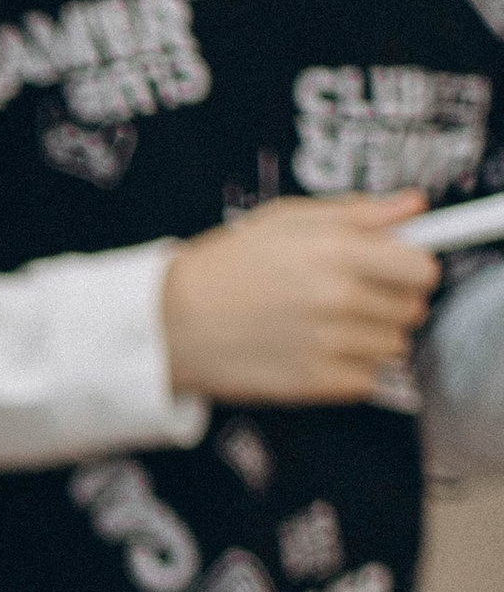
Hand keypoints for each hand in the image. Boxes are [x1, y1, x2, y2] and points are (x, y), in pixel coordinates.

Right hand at [162, 192, 436, 403]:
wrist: (170, 325)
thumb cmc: (225, 267)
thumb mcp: (284, 221)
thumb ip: (356, 213)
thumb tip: (414, 206)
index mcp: (335, 251)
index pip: (422, 269)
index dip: (411, 267)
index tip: (394, 269)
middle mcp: (338, 299)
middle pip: (413, 310)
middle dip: (391, 301)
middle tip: (351, 296)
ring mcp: (328, 345)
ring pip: (394, 347)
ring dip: (372, 338)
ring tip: (329, 326)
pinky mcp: (314, 384)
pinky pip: (368, 380)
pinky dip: (352, 369)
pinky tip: (318, 352)